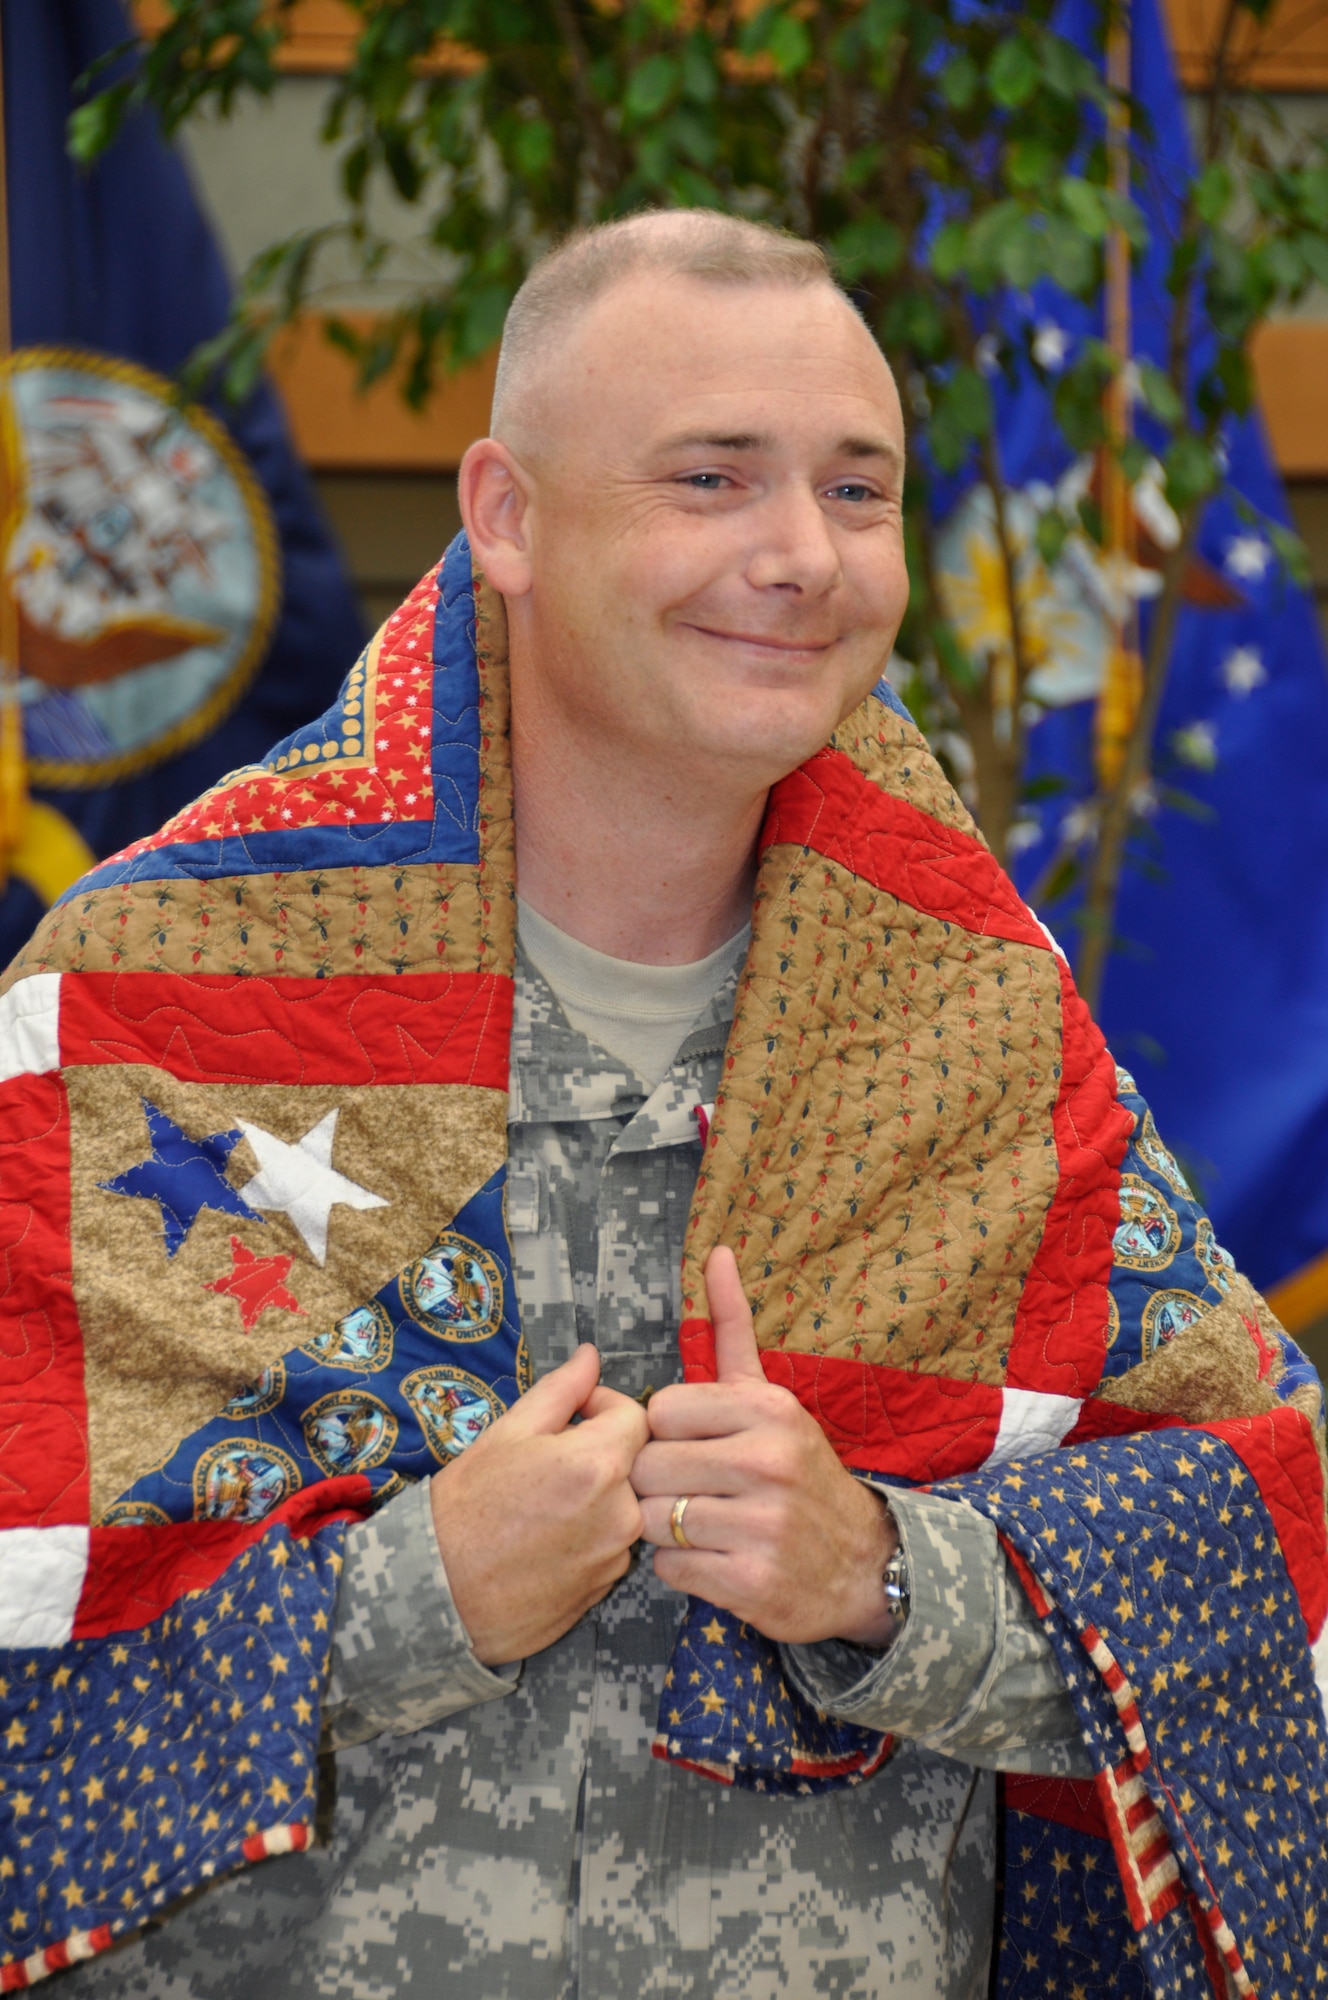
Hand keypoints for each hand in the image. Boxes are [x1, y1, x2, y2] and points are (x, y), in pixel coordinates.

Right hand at [430, 1344, 648, 1664]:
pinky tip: (546, 1541)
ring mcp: (615, 1556)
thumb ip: (560, 1390)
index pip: (636, 1416)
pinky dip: (589, 1535)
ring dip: (597, 1496)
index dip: (605, 1406)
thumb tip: (591, 1356)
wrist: (438, 1592)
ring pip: (623, 1506)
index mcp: (599, 1464)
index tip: (576, 1415)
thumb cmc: (465, 1507)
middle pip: (633, 1463)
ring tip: (543, 1506)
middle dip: (601, 1453)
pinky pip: (611, 1546)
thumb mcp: (506, 1433)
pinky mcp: (605, 1588)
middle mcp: (620, 1513)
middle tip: (551, 1463)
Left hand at [632, 1248, 898, 1647]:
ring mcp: (762, 1525)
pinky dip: (682, 1567)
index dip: (668, 1433)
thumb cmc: (797, 1472)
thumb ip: (733, 1327)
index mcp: (768, 1409)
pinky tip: (716, 1558)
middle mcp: (767, 1462)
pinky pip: (670, 1569)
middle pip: (647, 1466)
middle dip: (659, 1483)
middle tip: (696, 1490)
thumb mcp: (770, 1397)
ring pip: (651, 1519)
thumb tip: (715, 1251)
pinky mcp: (752, 1583)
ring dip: (667, 1528)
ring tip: (706, 1524)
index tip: (697, 1446)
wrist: (862, 1563)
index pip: (661, 1411)